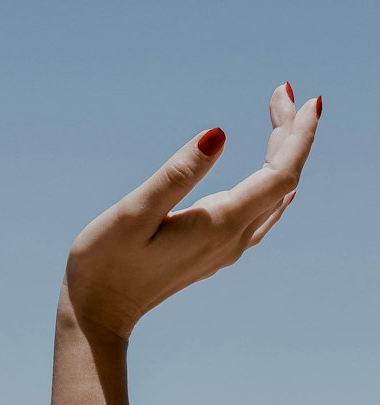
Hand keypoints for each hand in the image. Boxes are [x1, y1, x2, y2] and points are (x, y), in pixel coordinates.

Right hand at [64, 84, 320, 340]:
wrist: (98, 314)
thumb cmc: (106, 262)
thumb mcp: (135, 211)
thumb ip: (177, 173)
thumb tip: (219, 133)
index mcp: (221, 223)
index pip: (281, 173)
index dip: (298, 134)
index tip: (305, 97)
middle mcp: (233, 238)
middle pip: (283, 180)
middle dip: (290, 132)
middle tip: (284, 90)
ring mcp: (226, 248)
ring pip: (275, 195)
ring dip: (282, 154)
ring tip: (281, 118)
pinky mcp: (214, 251)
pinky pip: (261, 212)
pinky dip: (273, 182)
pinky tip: (274, 180)